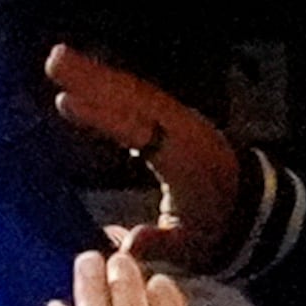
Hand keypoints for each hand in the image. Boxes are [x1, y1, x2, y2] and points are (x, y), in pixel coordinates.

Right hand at [46, 45, 241, 271]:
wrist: (250, 210)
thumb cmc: (216, 229)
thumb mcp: (190, 246)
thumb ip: (159, 243)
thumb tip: (128, 243)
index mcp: (184, 158)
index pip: (138, 130)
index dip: (102, 115)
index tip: (67, 100)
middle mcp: (181, 129)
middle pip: (133, 97)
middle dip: (93, 77)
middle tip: (54, 59)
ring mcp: (178, 120)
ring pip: (133, 91)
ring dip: (97, 73)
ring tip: (59, 59)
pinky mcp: (171, 120)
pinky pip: (138, 97)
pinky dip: (111, 84)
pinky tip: (85, 77)